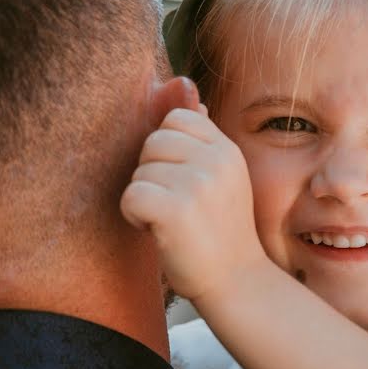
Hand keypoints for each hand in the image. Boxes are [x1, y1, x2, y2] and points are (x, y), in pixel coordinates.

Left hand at [121, 106, 267, 302]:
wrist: (237, 284)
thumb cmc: (219, 233)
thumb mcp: (220, 177)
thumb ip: (201, 137)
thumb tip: (181, 84)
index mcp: (227, 150)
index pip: (176, 118)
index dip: (167, 150)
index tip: (181, 182)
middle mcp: (217, 160)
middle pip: (153, 142)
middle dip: (152, 175)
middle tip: (175, 207)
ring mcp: (199, 183)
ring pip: (139, 170)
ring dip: (144, 198)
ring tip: (170, 222)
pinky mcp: (176, 209)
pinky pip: (131, 195)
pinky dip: (135, 217)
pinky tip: (157, 232)